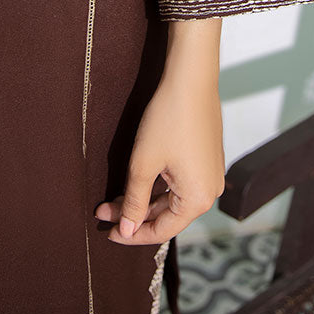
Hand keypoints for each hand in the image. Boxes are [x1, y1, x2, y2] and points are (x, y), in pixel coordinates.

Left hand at [94, 23, 224, 243]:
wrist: (191, 79)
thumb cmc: (168, 120)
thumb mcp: (143, 165)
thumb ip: (134, 202)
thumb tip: (127, 230)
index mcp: (198, 199)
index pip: (161, 230)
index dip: (131, 234)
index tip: (106, 231)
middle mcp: (210, 190)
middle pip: (166, 214)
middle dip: (133, 213)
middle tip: (102, 210)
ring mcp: (211, 173)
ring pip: (171, 197)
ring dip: (142, 198)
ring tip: (112, 197)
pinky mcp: (207, 157)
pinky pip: (180, 181)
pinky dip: (156, 185)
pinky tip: (135, 180)